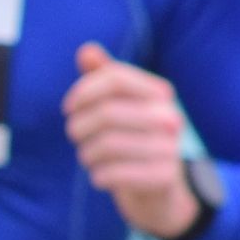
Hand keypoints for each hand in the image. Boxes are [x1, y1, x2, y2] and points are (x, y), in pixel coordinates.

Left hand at [63, 43, 199, 237]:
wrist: (160, 189)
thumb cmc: (131, 137)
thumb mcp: (119, 104)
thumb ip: (104, 76)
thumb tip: (86, 50)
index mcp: (159, 92)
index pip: (115, 78)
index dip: (83, 91)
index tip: (68, 108)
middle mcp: (170, 117)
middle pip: (107, 112)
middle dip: (79, 127)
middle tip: (76, 137)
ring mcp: (170, 148)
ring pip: (107, 145)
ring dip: (87, 154)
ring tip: (89, 157)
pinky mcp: (164, 178)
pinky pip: (114, 173)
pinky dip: (98, 176)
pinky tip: (100, 176)